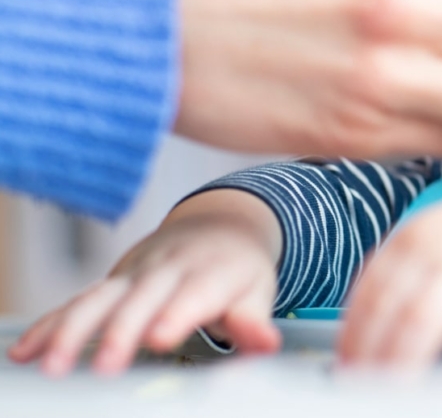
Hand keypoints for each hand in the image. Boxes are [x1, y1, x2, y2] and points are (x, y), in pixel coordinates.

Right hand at [7, 190, 282, 375]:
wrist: (218, 224)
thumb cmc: (238, 268)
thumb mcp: (257, 289)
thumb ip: (254, 319)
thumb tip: (266, 343)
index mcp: (208, 274)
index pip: (191, 295)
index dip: (175, 314)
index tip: (159, 338)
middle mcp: (167, 269)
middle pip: (140, 299)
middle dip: (120, 331)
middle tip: (105, 366)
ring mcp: (135, 273)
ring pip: (100, 299)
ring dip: (73, 330)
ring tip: (52, 365)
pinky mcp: (113, 281)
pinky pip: (78, 301)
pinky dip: (51, 324)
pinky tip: (26, 350)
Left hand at [337, 184, 441, 374]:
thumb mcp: (438, 242)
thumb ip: (402, 279)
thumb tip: (361, 339)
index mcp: (410, 240)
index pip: (367, 296)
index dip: (352, 340)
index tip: (347, 371)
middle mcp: (436, 251)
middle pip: (389, 312)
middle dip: (371, 359)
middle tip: (365, 393)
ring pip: (423, 319)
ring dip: (403, 362)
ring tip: (395, 398)